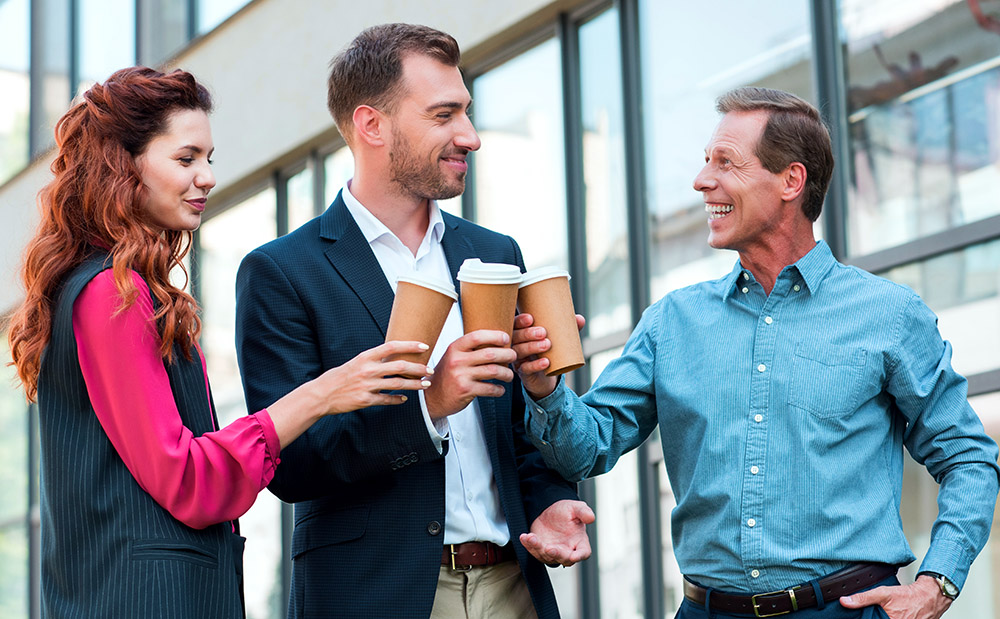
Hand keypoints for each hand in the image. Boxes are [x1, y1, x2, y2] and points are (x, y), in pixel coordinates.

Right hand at [311, 340, 433, 413]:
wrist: (321, 394)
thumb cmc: (339, 377)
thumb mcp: (356, 362)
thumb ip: (373, 360)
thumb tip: (392, 357)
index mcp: (365, 357)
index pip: (392, 346)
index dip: (409, 345)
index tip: (424, 346)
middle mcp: (367, 370)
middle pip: (400, 367)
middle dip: (418, 368)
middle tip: (429, 370)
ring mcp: (367, 386)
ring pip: (397, 384)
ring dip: (414, 385)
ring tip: (425, 385)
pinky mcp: (365, 401)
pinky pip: (386, 400)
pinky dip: (397, 400)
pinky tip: (404, 399)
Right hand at [423, 330, 516, 418]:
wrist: (431, 398)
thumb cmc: (447, 375)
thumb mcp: (453, 357)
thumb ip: (469, 349)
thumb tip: (495, 340)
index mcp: (455, 348)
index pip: (477, 336)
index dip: (495, 335)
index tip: (506, 338)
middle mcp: (457, 360)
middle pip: (490, 354)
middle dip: (507, 354)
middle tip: (514, 356)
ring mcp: (461, 376)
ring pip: (493, 371)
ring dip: (506, 373)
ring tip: (509, 376)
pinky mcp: (465, 390)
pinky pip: (489, 388)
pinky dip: (499, 390)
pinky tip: (500, 389)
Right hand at [512, 313, 584, 399]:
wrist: (546, 375)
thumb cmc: (549, 351)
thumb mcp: (557, 339)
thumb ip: (567, 328)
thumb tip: (580, 319)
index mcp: (520, 332)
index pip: (514, 324)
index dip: (520, 321)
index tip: (531, 318)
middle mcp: (516, 344)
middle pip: (515, 337)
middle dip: (528, 334)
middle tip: (543, 332)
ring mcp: (518, 359)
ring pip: (519, 352)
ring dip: (532, 347)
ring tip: (547, 345)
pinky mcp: (523, 373)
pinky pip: (526, 369)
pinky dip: (536, 365)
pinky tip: (546, 362)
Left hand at [519, 499, 593, 566]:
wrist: (551, 511)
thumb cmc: (567, 511)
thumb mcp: (575, 508)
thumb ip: (583, 512)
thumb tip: (591, 518)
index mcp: (580, 542)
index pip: (583, 553)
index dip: (580, 556)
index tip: (574, 556)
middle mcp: (567, 550)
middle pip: (564, 558)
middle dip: (556, 554)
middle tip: (549, 548)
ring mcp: (553, 552)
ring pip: (546, 556)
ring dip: (538, 548)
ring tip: (531, 537)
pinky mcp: (540, 550)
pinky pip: (534, 550)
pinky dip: (528, 545)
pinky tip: (524, 537)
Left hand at [839, 575, 951, 618]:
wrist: (929, 597)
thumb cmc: (909, 596)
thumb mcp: (883, 593)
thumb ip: (863, 598)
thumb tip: (845, 601)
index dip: (867, 618)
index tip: (868, 615)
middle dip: (874, 617)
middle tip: (877, 612)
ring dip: (880, 617)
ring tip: (885, 612)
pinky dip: (890, 618)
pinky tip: (890, 614)